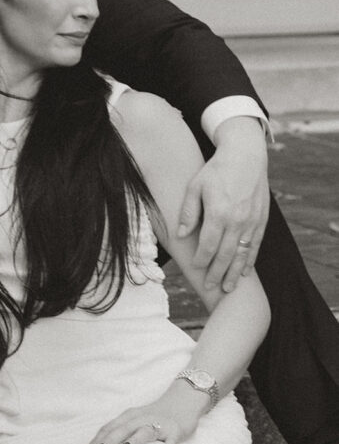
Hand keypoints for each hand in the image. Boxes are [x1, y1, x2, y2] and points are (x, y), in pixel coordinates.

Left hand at [81, 384, 209, 443]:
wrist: (182, 401)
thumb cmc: (152, 416)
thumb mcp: (133, 420)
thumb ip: (119, 432)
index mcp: (129, 417)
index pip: (109, 428)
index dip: (96, 440)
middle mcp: (141, 418)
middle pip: (123, 428)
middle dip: (109, 440)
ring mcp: (159, 424)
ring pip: (145, 431)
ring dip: (135, 439)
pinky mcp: (175, 430)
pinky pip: (171, 440)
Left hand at [178, 117, 268, 290]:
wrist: (246, 155)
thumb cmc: (216, 170)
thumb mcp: (195, 186)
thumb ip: (188, 212)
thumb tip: (181, 235)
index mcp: (219, 212)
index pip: (209, 244)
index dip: (202, 259)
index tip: (196, 268)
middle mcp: (238, 220)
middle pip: (226, 254)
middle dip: (217, 272)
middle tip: (210, 287)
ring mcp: (252, 221)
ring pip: (243, 253)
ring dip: (235, 272)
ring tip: (228, 288)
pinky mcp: (262, 219)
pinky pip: (256, 245)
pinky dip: (250, 260)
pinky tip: (245, 272)